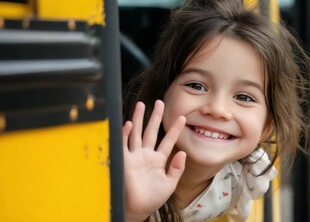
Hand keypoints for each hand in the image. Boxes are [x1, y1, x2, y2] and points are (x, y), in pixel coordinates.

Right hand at [123, 100, 185, 220]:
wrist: (137, 209)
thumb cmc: (152, 198)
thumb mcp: (169, 184)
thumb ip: (177, 169)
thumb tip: (183, 154)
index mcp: (158, 160)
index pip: (168, 141)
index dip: (175, 129)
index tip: (182, 118)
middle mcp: (146, 155)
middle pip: (150, 131)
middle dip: (155, 117)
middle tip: (160, 102)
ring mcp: (134, 156)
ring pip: (137, 133)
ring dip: (139, 119)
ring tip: (141, 105)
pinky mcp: (124, 161)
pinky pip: (124, 144)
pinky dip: (125, 134)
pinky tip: (128, 123)